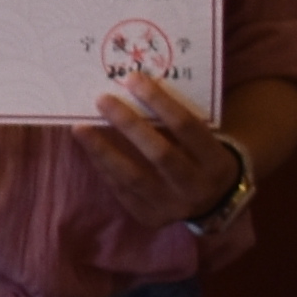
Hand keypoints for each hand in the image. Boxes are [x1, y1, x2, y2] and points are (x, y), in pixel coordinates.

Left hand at [76, 72, 237, 224]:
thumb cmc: (203, 157)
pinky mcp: (151, 217)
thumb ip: (176, 120)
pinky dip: (105, 168)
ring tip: (80, 128)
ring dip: (104, 150)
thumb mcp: (204, 140)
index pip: (186, 127)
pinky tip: (90, 149)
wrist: (216, 202)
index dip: (159, 102)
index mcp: (216, 161)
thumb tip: (132, 88)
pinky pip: (122, 191)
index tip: (133, 79)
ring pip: (134, 177)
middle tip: (102, 99)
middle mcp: (197, 187)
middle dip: (129, 125)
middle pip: (160, 154)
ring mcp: (173, 207)